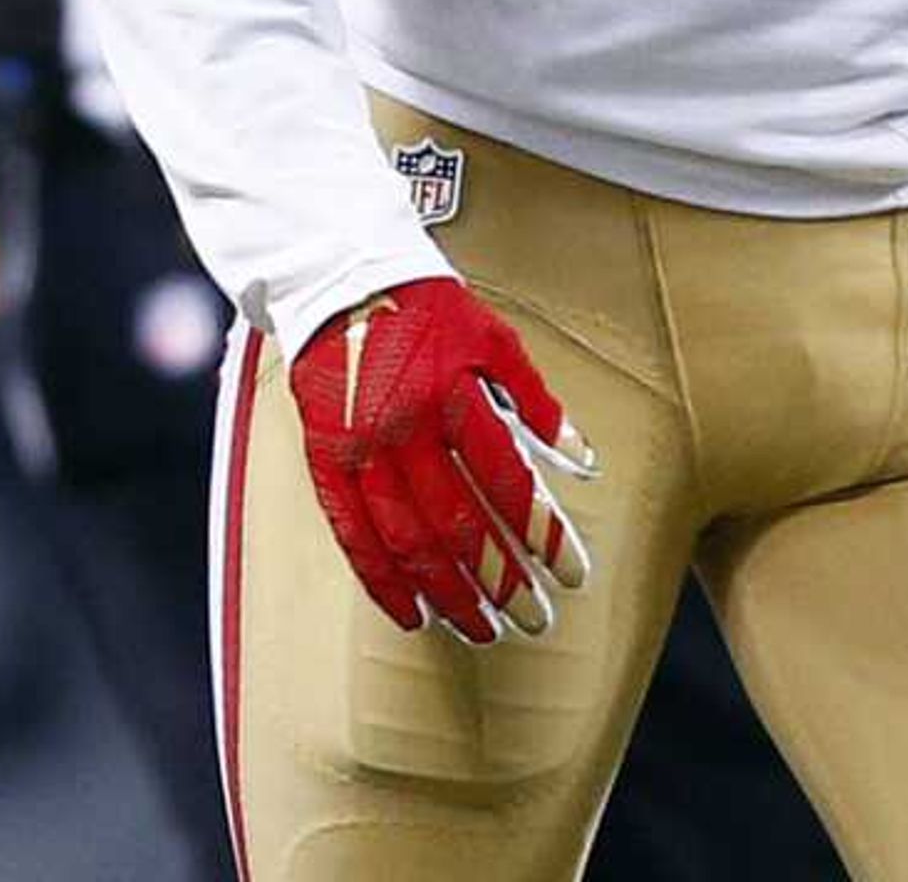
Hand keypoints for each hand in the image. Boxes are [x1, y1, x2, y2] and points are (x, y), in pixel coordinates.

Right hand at [288, 277, 594, 644]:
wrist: (339, 279)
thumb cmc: (425, 307)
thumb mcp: (493, 338)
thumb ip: (537, 401)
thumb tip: (583, 461)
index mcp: (451, 391)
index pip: (506, 481)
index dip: (542, 534)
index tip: (571, 574)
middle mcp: (403, 426)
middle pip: (457, 522)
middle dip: (501, 580)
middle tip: (534, 620)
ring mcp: (359, 447)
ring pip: (405, 539)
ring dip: (447, 593)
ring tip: (481, 629)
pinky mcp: (324, 458)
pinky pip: (352, 533)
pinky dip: (381, 581)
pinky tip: (411, 613)